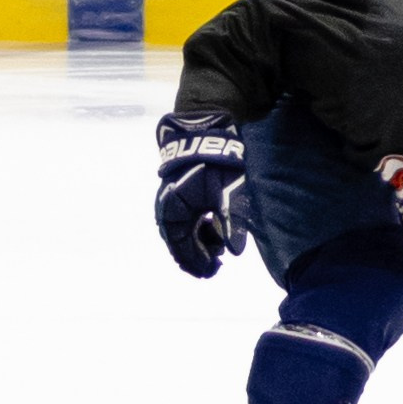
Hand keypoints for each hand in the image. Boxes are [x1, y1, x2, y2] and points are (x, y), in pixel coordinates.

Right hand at [155, 114, 248, 278]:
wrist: (205, 131)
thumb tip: (235, 251)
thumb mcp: (227, 193)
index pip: (182, 249)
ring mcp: (172, 202)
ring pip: (184, 232)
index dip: (197, 263)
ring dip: (200, 242)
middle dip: (198, 255)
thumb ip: (230, 222)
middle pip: (180, 243)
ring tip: (219, 248)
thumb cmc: (215, 163)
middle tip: (217, 266)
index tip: (213, 272)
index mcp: (173, 212)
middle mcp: (167, 210)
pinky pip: (186, 220)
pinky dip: (199, 229)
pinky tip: (214, 230)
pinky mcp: (179, 195)